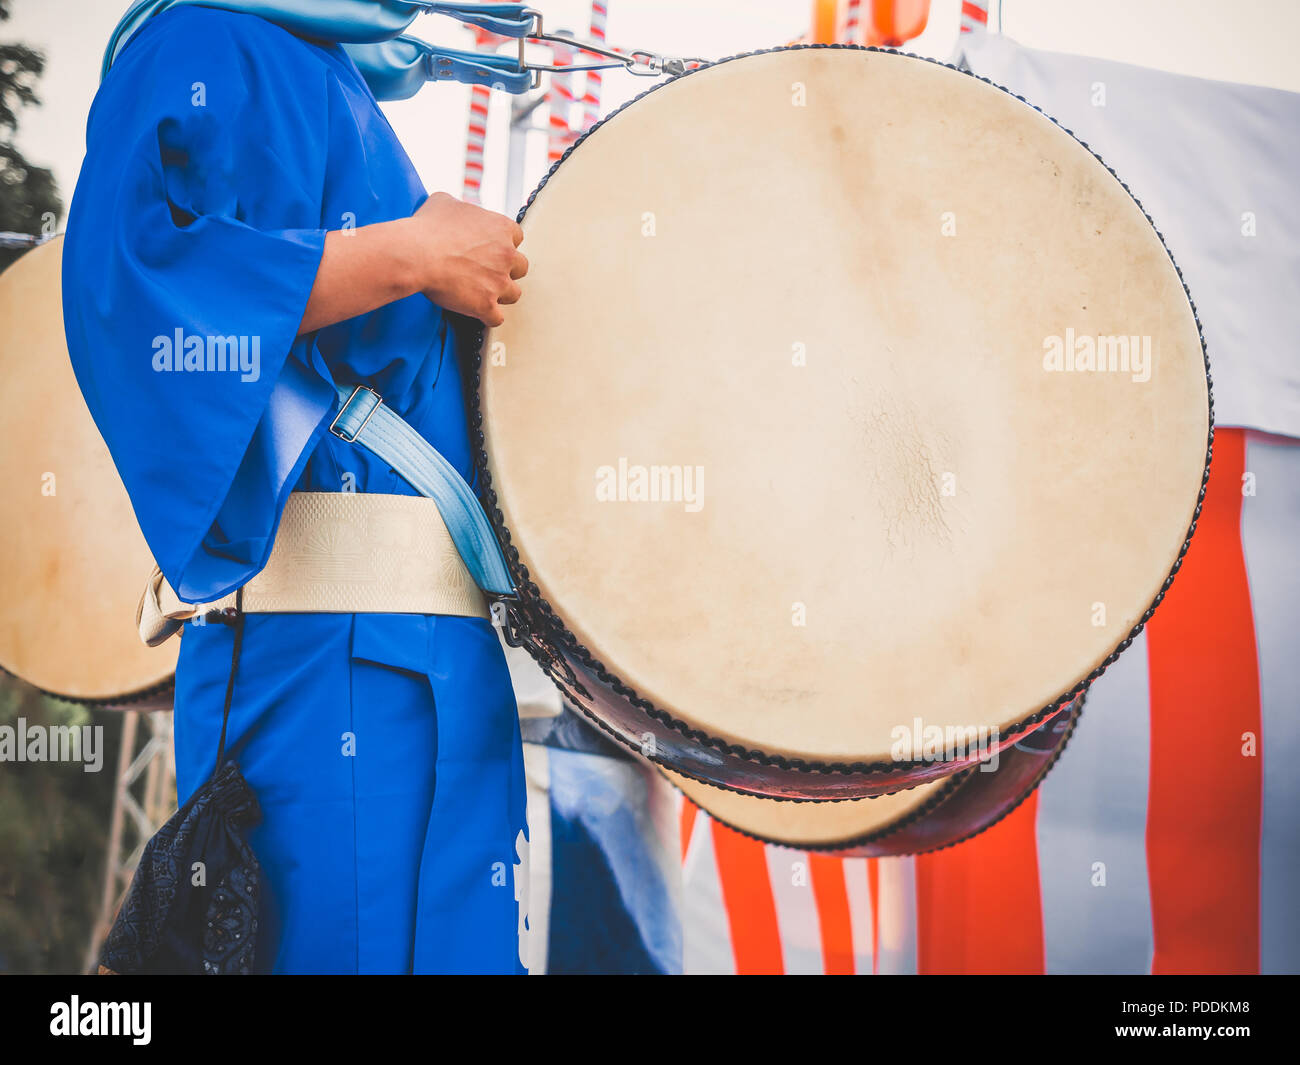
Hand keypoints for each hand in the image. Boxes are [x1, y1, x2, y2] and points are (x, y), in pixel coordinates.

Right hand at [410, 192, 527, 326]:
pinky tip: (477, 312)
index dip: (503, 245)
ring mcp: (499, 281)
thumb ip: (460, 208)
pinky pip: (497, 318)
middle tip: (486, 272)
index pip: (516, 237)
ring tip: (481, 294)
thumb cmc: (427, 227)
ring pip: (514, 294)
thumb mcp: (443, 202)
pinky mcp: (486, 304)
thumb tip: (453, 209)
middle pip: (521, 267)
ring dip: (500, 295)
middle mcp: (506, 254)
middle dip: (506, 270)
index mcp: (501, 227)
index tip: (489, 250)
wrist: (416, 254)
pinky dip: (488, 317)